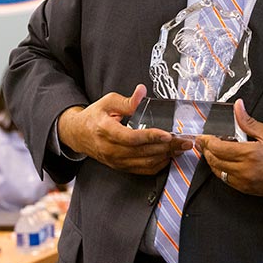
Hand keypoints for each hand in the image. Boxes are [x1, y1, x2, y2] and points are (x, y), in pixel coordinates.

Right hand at [58, 84, 190, 174]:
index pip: (131, 138)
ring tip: (180, 148)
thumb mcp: (107, 102)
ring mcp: (116, 161)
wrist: (78, 135)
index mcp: (106, 131)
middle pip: (143, 152)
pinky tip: (168, 156)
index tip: (168, 134)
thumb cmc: (94, 117)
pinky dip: (158, 165)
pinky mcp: (120, 167)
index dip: (151, 136)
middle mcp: (111, 149)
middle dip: (166, 147)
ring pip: (145, 163)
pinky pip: (142, 170)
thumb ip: (126, 100)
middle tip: (184, 141)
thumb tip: (142, 92)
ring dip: (165, 156)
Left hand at [198, 100, 262, 196]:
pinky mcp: (249, 190)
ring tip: (210, 152)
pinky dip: (221, 172)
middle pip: (215, 161)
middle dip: (206, 151)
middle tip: (203, 142)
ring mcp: (246, 182)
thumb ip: (248, 121)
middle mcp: (245, 170)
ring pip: (219, 173)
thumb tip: (238, 107)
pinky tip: (222, 164)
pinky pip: (228, 181)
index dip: (208, 141)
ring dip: (212, 162)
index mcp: (250, 154)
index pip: (219, 148)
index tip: (204, 136)